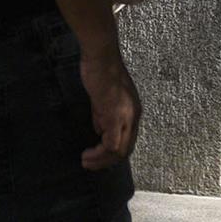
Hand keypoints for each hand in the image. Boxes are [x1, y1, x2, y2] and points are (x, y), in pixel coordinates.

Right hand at [78, 48, 140, 170]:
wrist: (101, 56)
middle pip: (126, 150)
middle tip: (90, 165)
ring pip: (119, 150)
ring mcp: (126, 117)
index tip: (96, 157)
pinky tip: (87, 153)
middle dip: (107, 161)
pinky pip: (111, 144)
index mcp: (133, 112)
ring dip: (102, 160)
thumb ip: (102, 115)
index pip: (127, 139)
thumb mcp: (102, 97)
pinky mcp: (115, 116)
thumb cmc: (100, 70)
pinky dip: (99, 153)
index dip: (113, 152)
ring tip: (86, 162)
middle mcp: (133, 117)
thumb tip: (99, 130)